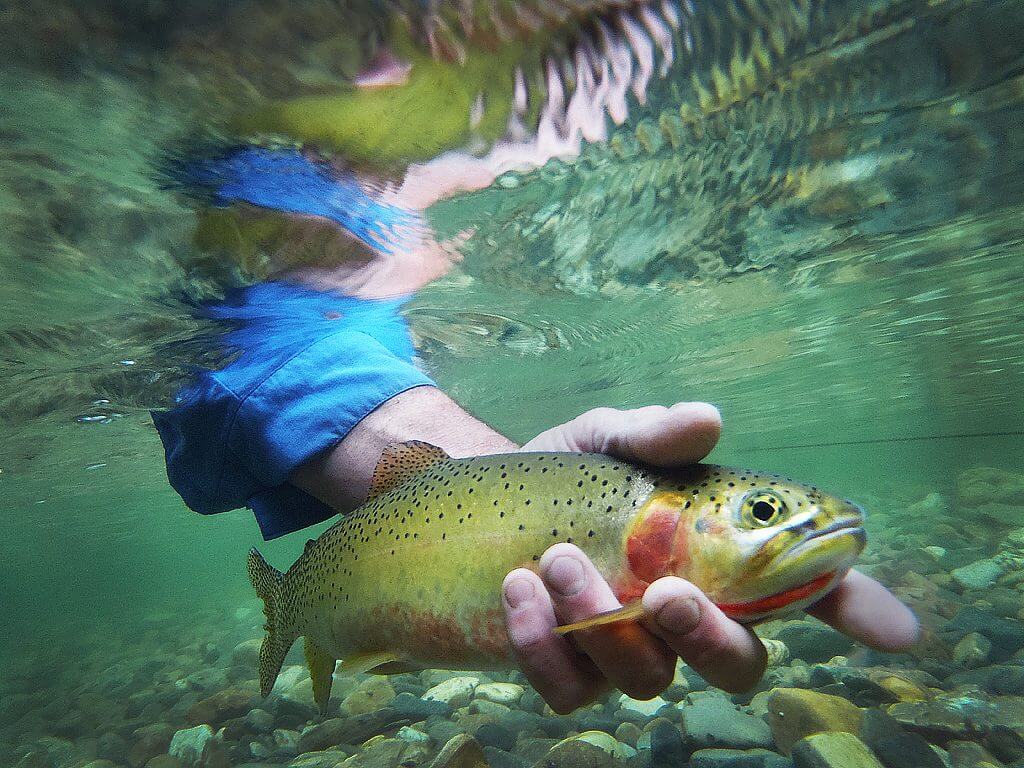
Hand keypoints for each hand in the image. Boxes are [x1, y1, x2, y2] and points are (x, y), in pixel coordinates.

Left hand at [501, 402, 919, 712]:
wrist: (468, 505)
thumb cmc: (557, 474)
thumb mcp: (600, 440)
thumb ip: (651, 433)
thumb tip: (708, 419)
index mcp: (708, 555)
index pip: (796, 591)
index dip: (852, 608)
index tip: (896, 630)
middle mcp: (680, 613)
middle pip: (738, 665)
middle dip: (712, 640)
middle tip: (669, 594)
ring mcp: (624, 651)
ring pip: (648, 679)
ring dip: (605, 623)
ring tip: (558, 558)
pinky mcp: (565, 672)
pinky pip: (570, 689)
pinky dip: (542, 642)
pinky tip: (515, 587)